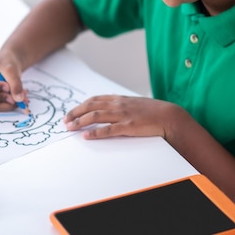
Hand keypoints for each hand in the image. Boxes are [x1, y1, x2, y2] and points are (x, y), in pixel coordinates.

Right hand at [0, 52, 27, 111]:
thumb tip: (19, 99)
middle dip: (3, 97)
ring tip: (22, 93)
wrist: (9, 63)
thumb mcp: (11, 69)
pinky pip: (0, 108)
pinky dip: (11, 104)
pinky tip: (19, 96)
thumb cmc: (6, 62)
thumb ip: (15, 83)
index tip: (7, 84)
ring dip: (10, 102)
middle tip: (17, 90)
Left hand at [63, 95, 180, 139]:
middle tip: (65, 121)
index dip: (80, 106)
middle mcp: (118, 104)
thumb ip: (120, 105)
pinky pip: (108, 129)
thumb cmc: (152, 112)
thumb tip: (107, 108)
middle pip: (90, 106)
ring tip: (70, 128)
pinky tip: (86, 136)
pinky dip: (95, 132)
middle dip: (75, 113)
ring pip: (96, 116)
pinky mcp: (128, 126)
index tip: (70, 113)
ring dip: (80, 122)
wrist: (169, 116)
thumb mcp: (133, 104)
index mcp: (118, 99)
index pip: (94, 100)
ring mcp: (123, 115)